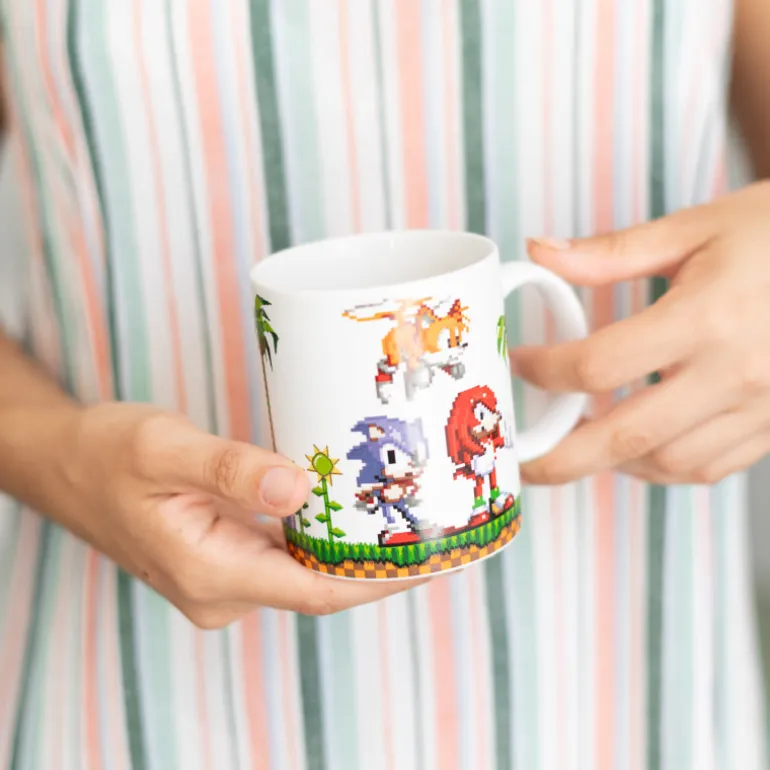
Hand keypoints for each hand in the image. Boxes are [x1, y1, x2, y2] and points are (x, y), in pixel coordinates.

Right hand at [51, 403, 418, 626]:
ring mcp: (223, 579)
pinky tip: (349, 509)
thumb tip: (296, 489)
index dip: (379, 580)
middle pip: (318, 586)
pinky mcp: (224, 560)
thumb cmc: (106, 454)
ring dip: (352, 549)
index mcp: (209, 572)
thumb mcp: (163, 448)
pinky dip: (320, 537)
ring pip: (304, 571)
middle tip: (434, 527)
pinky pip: (285, 556)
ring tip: (406, 516)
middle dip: (378, 562)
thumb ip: (229, 470)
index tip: (430, 559)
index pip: (315, 592)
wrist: (66, 465)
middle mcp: (221, 590)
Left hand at [512, 181, 769, 484]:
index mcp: (708, 316)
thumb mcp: (695, 228)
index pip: (599, 364)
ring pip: (668, 463)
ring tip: (581, 439)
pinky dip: (662, 466)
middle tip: (524, 460)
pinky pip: (709, 467)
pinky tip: (640, 444)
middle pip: (625, 437)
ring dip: (614, 461)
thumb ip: (610, 252)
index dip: (546, 370)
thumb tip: (539, 252)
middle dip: (562, 458)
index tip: (522, 362)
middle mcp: (736, 372)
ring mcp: (764, 406)